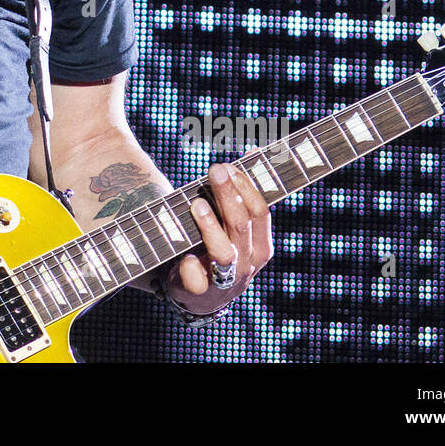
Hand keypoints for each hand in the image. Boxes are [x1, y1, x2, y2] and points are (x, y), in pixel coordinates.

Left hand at [162, 161, 273, 313]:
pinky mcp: (201, 293)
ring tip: (196, 203)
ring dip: (210, 225)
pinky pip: (196, 279)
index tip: (229, 165)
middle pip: (242, 224)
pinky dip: (190, 266)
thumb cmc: (216, 246)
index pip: (261, 212)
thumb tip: (255, 151)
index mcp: (260, 245)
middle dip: (229, 195)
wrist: (197, 294)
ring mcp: (226, 280)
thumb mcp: (231, 222)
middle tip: (214, 170)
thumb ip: (241, 194)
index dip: (246, 186)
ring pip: (224, 251)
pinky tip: (184, 255)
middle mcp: (247, 262)